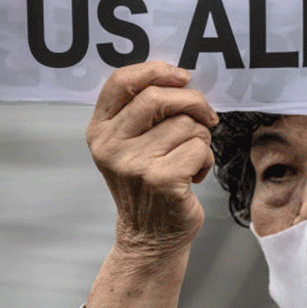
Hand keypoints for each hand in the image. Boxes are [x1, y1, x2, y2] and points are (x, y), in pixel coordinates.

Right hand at [86, 61, 217, 260]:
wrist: (150, 236)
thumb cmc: (148, 184)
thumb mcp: (131, 145)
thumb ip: (143, 112)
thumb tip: (180, 78)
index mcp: (100, 130)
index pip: (120, 81)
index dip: (156, 71)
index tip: (181, 76)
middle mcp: (111, 145)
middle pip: (158, 97)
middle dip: (193, 102)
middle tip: (206, 115)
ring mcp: (134, 163)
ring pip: (186, 124)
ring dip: (201, 138)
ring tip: (189, 159)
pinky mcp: (161, 179)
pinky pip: (200, 148)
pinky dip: (206, 159)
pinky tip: (193, 175)